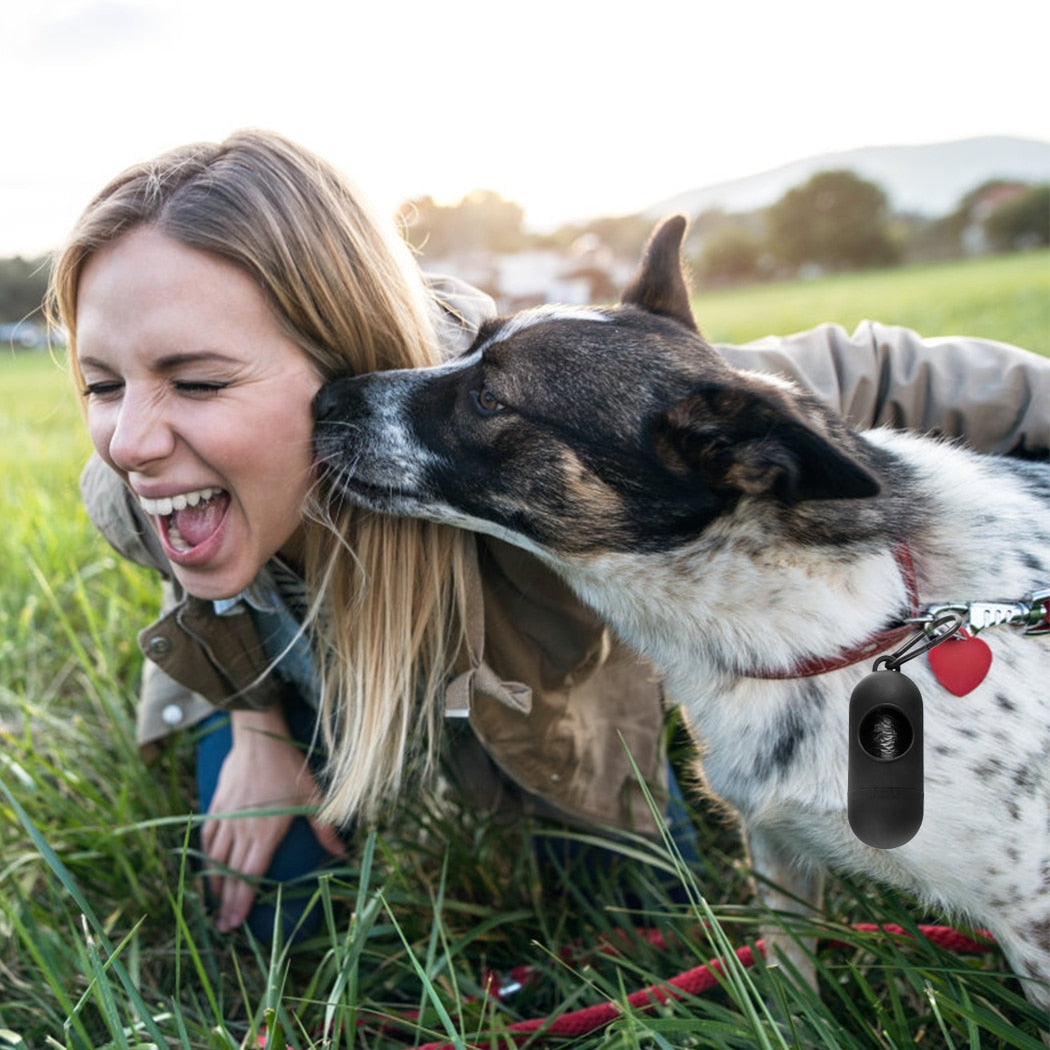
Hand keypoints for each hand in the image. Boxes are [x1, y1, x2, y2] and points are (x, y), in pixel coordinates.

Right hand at [200, 706, 344, 932]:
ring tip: (214, 905)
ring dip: (213, 884)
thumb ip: (325, 827)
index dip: (241, 902)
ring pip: (214, 859)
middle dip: (225, 903)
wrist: (257, 737)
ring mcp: (225, 818)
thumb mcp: (313, 795)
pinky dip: (205, 856)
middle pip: (229, 874)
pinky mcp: (216, 806)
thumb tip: (342, 853)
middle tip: (222, 927)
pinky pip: (207, 837)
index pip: (250, 876)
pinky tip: (207, 867)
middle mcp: (241, 830)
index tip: (235, 924)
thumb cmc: (289, 766)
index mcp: (265, 833)